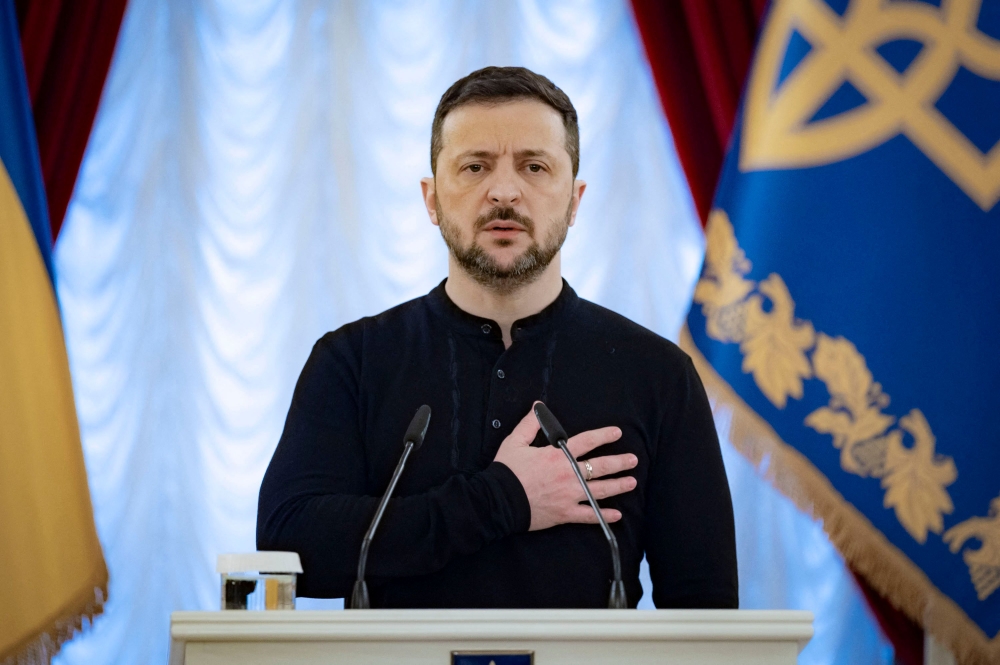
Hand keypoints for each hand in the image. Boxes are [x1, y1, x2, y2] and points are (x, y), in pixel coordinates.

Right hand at [493, 404, 637, 530]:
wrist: (498, 500)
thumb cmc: (506, 471)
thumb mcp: (515, 442)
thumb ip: (529, 424)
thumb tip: (538, 406)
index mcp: (557, 455)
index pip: (587, 441)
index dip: (604, 435)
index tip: (616, 433)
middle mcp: (568, 474)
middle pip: (600, 466)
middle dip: (619, 462)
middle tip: (633, 460)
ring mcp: (569, 495)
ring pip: (600, 490)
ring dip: (618, 485)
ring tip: (631, 482)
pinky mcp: (565, 513)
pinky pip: (589, 515)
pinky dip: (604, 516)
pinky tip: (617, 515)